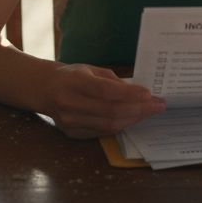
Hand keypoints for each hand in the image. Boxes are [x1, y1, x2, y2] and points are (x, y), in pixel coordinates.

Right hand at [42, 64, 165, 138]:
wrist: (44, 89)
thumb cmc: (71, 76)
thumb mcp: (90, 69)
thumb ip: (112, 81)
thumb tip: (138, 93)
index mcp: (74, 81)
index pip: (105, 91)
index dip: (129, 94)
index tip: (149, 94)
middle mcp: (69, 102)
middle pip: (110, 111)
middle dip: (138, 109)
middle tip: (157, 105)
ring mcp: (69, 121)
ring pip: (109, 125)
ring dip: (133, 119)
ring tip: (149, 112)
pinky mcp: (72, 133)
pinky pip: (102, 132)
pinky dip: (121, 126)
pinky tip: (132, 119)